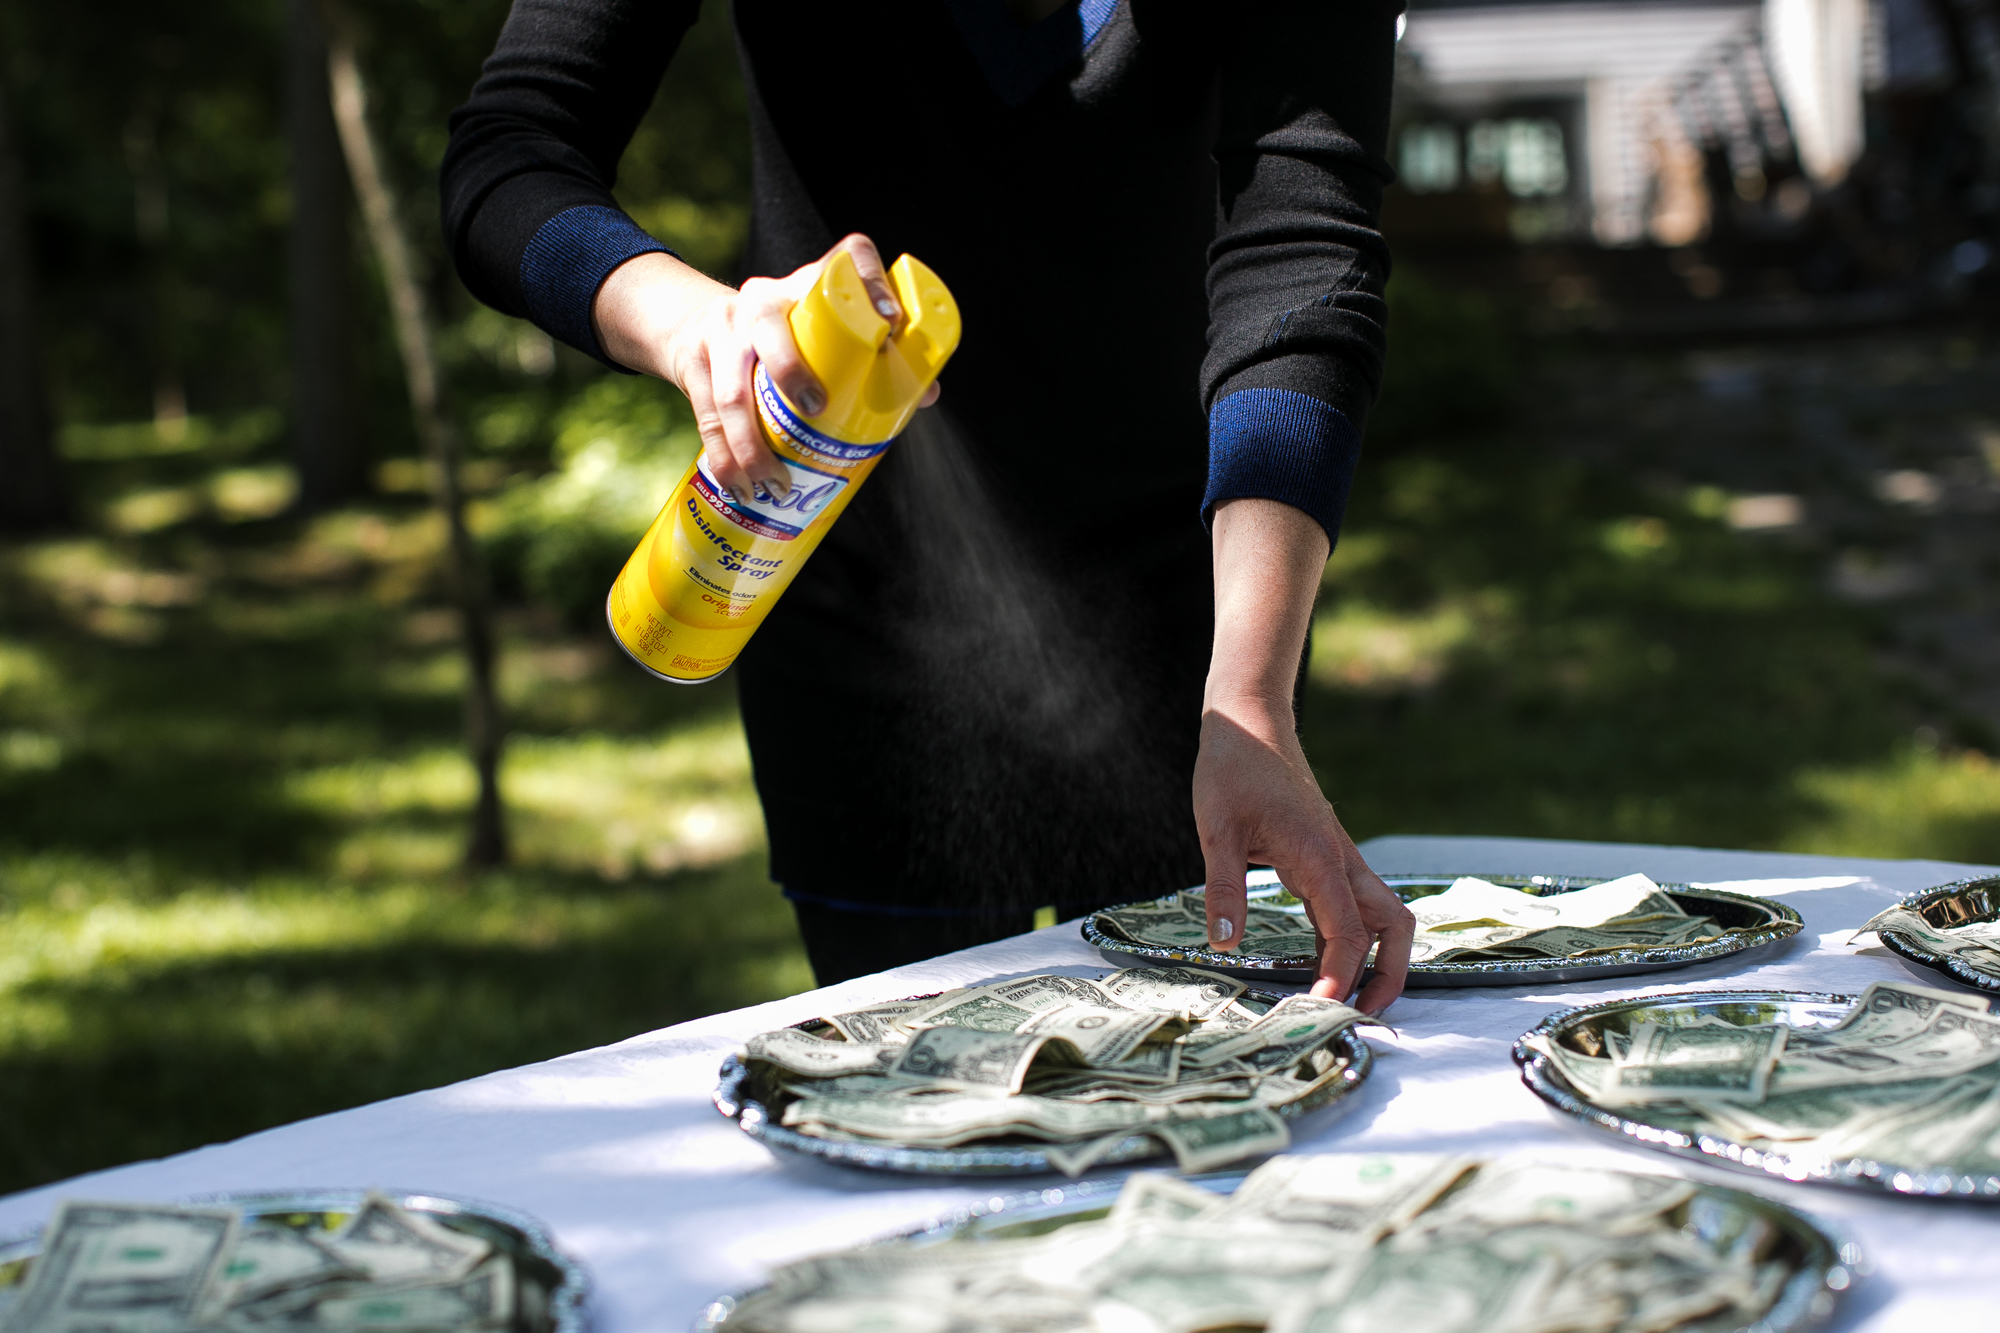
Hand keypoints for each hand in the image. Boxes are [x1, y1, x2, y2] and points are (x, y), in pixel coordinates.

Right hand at [591, 233, 939, 503]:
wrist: (694, 324)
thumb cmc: (780, 335)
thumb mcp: (816, 330)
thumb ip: (866, 355)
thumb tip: (925, 395)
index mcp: (805, 288)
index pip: (845, 260)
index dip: (868, 282)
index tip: (892, 319)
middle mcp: (760, 301)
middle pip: (768, 327)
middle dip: (790, 371)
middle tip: (816, 409)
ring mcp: (721, 333)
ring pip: (732, 391)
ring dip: (753, 445)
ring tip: (777, 484)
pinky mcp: (693, 366)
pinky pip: (708, 421)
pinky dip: (726, 460)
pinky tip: (741, 488)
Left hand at [1196, 498, 1413, 1013]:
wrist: (1250, 720)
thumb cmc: (1234, 768)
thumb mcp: (1216, 828)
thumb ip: (1223, 886)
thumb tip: (1223, 943)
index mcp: (1318, 856)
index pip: (1346, 930)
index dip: (1340, 974)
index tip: (1324, 1010)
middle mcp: (1340, 860)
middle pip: (1393, 927)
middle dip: (1389, 975)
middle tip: (1365, 1018)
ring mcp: (1339, 858)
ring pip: (1383, 917)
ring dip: (1379, 960)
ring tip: (1353, 1001)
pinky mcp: (1327, 856)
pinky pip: (1355, 905)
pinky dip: (1354, 939)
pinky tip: (1328, 962)